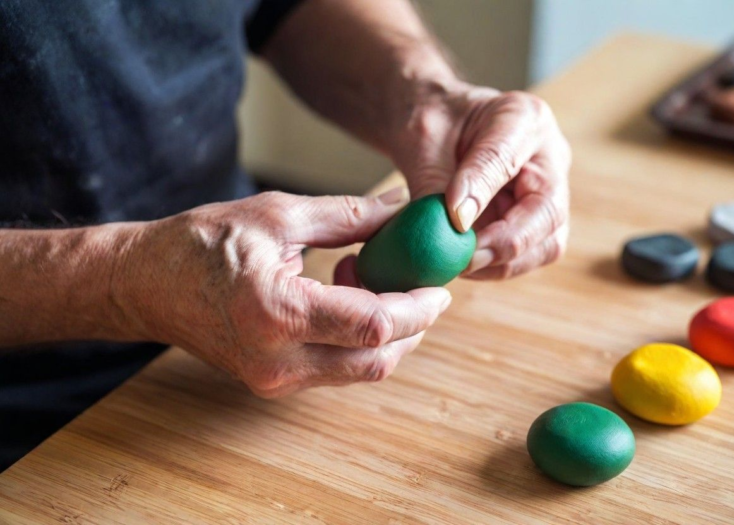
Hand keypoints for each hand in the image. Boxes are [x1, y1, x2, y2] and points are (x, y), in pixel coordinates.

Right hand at [115, 190, 450, 397]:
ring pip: (360, 370)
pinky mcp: (273, 384)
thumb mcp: (278, 215)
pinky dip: (357, 340)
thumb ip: (348, 216)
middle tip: (422, 285)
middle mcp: (277, 361)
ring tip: (372, 281)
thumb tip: (401, 211)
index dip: (418, 308)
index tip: (439, 286)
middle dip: (413, 325)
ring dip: (387, 333)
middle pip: (376, 360)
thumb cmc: (202, 243)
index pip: (373, 326)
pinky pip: (336, 370)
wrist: (147, 284)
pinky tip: (348, 298)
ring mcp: (274, 381)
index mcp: (277, 313)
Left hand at [389, 83, 570, 279]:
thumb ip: (436, 178)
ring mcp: (546, 193)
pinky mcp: (533, 223)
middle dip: (506, 244)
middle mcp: (548, 158)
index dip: (482, 193)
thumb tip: (455, 225)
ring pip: (546, 244)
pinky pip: (526, 256)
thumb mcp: (423, 138)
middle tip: (463, 261)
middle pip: (548, 213)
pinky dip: (495, 267)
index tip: (454, 219)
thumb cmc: (430, 120)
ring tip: (459, 266)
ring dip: (503, 264)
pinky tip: (462, 265)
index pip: (509, 159)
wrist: (433, 126)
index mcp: (524, 119)